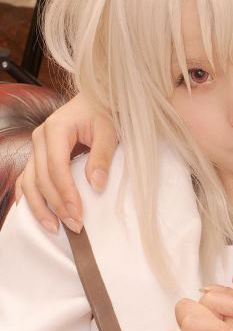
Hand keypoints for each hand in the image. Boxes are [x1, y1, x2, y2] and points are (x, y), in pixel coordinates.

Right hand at [14, 93, 117, 234]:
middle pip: (41, 178)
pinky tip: (37, 215)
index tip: (78, 216)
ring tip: (55, 229)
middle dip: (57, 206)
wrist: (97, 102)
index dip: (65, 194)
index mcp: (56, 128)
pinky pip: (26, 180)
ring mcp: (36, 148)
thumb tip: (96, 185)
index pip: (56, 168)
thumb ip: (102, 157)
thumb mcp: (109, 131)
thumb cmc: (104, 114)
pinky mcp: (38, 156)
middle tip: (75, 227)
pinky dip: (29, 198)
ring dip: (39, 208)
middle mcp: (40, 138)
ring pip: (29, 182)